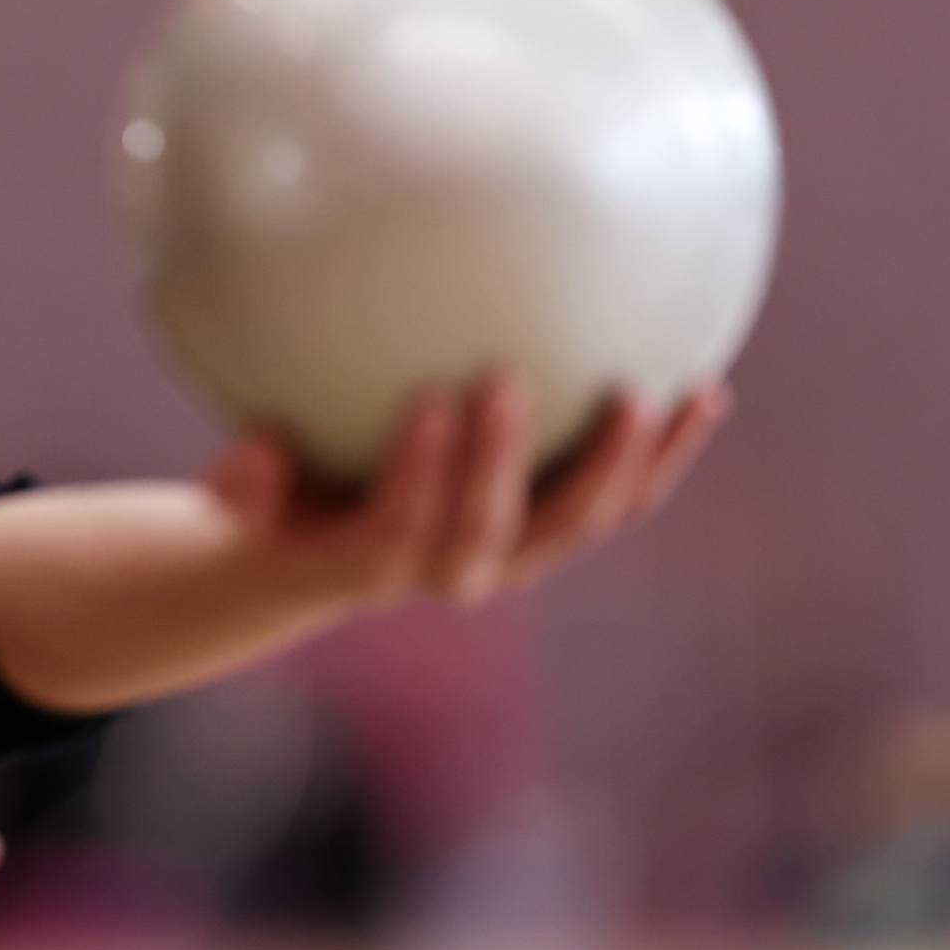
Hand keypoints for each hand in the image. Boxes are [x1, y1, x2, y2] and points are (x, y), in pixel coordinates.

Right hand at [204, 372, 730, 608]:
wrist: (329, 560)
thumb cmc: (279, 507)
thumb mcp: (245, 502)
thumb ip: (245, 485)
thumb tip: (258, 450)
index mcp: (373, 561)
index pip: (400, 525)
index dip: (420, 473)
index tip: (427, 399)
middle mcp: (457, 570)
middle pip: (494, 530)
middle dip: (503, 461)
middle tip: (508, 378)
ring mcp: (519, 553)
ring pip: (580, 521)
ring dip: (621, 465)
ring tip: (657, 395)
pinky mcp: (559, 527)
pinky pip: (620, 497)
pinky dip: (664, 455)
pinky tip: (705, 390)